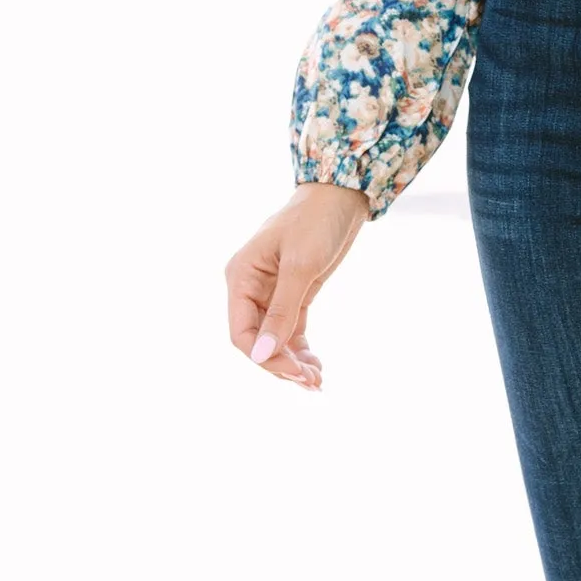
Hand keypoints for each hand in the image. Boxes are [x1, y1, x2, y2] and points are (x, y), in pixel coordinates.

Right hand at [225, 183, 369, 390]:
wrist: (340, 197)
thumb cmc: (315, 222)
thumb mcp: (300, 267)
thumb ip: (281, 312)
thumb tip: (262, 354)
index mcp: (241, 277)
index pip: (240, 332)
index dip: (263, 358)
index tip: (294, 373)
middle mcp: (250, 288)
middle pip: (257, 341)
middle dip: (281, 364)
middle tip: (312, 382)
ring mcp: (271, 293)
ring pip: (274, 340)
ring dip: (292, 363)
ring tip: (317, 381)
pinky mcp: (293, 295)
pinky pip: (290, 331)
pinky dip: (301, 351)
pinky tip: (317, 367)